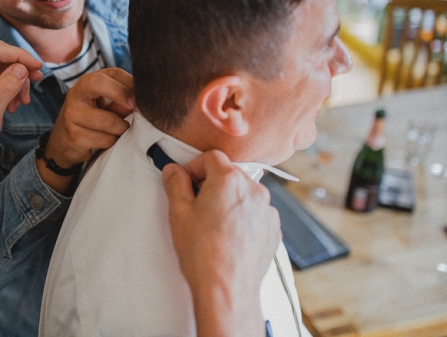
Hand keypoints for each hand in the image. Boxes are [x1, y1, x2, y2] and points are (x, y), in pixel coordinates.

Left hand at [0, 41, 42, 114]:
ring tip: (23, 101)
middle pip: (0, 57)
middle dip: (20, 67)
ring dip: (18, 81)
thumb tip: (21, 68)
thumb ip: (5, 89)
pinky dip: (13, 89)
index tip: (37, 66)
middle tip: (36, 79)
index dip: (19, 55)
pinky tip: (15, 104)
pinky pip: (1, 80)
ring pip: (3, 68)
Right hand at [41, 68, 134, 192]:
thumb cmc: (90, 119)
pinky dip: (111, 142)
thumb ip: (121, 102)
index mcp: (88, 82)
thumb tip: (140, 102)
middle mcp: (76, 94)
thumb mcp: (104, 106)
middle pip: (98, 83)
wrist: (63, 142)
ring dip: (120, 129)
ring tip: (117, 130)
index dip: (129, 82)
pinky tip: (105, 140)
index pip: (112, 73)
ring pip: (109, 121)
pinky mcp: (74, 135)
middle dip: (120, 94)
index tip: (139, 97)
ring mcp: (72, 115)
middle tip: (133, 108)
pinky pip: (104, 139)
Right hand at [161, 150, 280, 336]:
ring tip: (212, 225)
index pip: (211, 157)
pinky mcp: (272, 230)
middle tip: (195, 206)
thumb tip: (174, 170)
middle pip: (229, 174)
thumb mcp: (179, 213)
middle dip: (211, 184)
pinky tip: (228, 237)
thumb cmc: (202, 253)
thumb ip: (176, 184)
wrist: (227, 290)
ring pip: (243, 194)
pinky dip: (242, 218)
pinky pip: (255, 213)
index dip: (194, 167)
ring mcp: (267, 210)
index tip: (185, 183)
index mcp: (229, 180)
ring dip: (228, 201)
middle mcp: (254, 190)